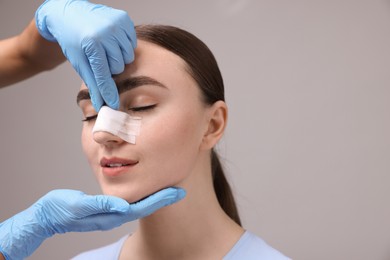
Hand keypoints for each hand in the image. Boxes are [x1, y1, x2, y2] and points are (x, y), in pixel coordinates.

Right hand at [0, 188, 184, 259]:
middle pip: (145, 206)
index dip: (160, 199)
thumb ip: (101, 205)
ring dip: (154, 196)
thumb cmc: (60, 210)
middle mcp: (114, 215)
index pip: (142, 207)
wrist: (46, 216)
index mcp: (110, 215)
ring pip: (139, 204)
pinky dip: (141, 195)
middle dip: (163, 197)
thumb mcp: (79, 205)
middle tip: (180, 189)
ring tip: (168, 188)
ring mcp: (110, 213)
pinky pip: (129, 202)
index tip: (177, 192)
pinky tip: (145, 189)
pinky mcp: (105, 208)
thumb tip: (124, 206)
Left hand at [35, 0, 136, 110]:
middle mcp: (106, 31)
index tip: (113, 104)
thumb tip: (101, 104)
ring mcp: (116, 23)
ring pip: (128, 56)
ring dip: (118, 57)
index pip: (104, 74)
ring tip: (105, 49)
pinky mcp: (123, 18)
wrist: (68, 14)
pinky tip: (112, 40)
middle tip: (99, 58)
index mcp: (91, 43)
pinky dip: (124, 46)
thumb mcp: (79, 63)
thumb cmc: (72, 40)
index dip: (108, 91)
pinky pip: (132, 43)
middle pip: (119, 66)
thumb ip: (92, 83)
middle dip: (110, 66)